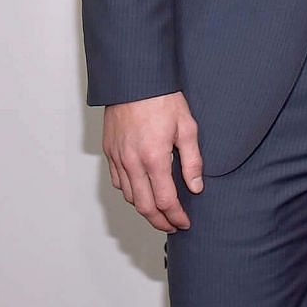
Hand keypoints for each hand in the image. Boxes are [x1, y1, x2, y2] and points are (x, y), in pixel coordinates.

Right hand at [103, 91, 202, 232]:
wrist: (134, 80)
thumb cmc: (163, 100)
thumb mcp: (187, 127)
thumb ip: (192, 161)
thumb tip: (196, 187)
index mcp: (154, 158)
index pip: (165, 201)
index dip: (176, 216)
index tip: (185, 223)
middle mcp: (132, 162)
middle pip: (144, 206)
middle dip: (160, 221)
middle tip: (173, 226)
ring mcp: (118, 158)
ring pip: (129, 197)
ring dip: (145, 209)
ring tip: (160, 212)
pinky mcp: (109, 151)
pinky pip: (118, 182)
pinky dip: (130, 193)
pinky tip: (142, 191)